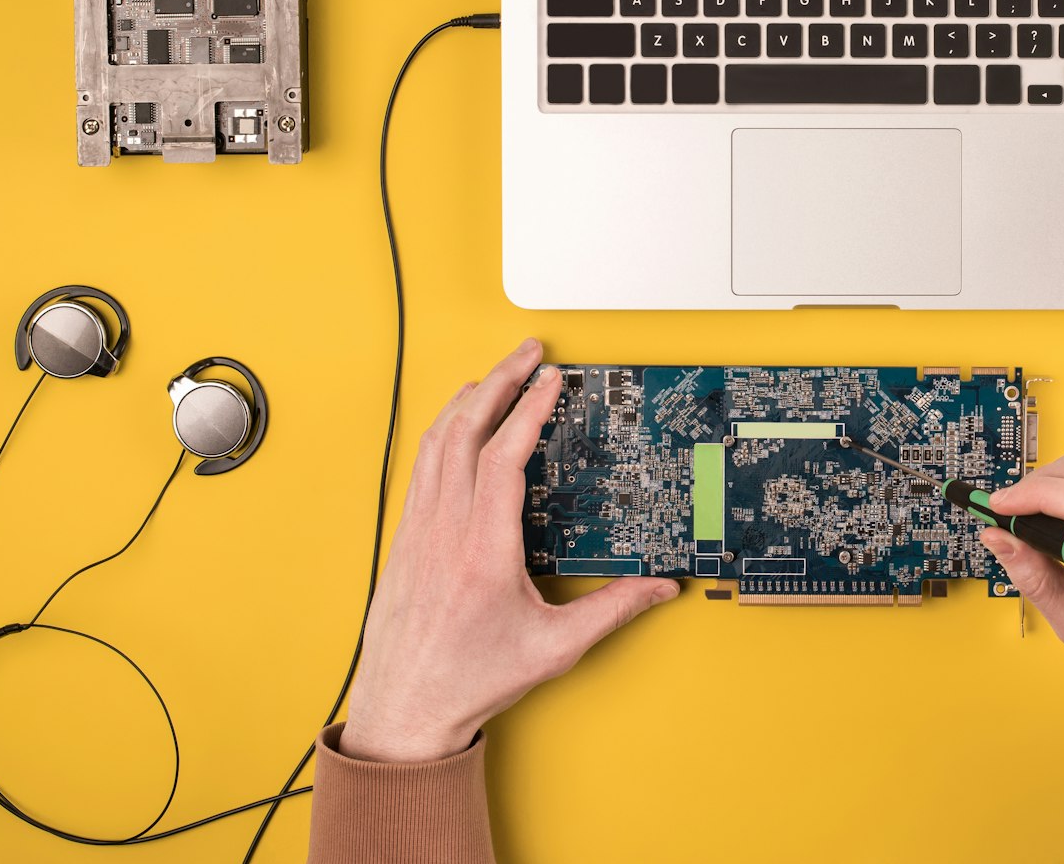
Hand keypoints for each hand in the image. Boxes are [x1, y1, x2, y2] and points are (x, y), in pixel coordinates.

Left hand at [340, 340, 678, 761]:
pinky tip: (458, 423)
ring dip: (468, 400)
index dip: (528, 410)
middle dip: (498, 381)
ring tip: (497, 374)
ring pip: (436, 444)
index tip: (550, 380)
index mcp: (484, 553)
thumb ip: (611, 611)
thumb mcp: (553, 650)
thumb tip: (658, 590)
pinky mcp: (406, 539)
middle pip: (465, 433)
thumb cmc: (470, 681)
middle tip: (527, 353)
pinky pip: (422, 467)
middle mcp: (445, 533)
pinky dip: (443, 431)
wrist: (405, 710)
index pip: (504, 458)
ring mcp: (419, 532)